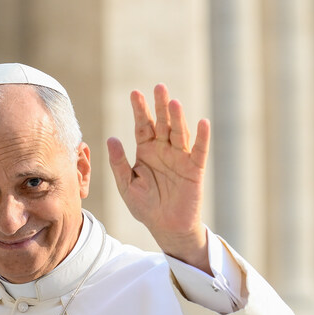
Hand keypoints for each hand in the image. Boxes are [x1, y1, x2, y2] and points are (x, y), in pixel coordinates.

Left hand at [107, 84, 211, 271]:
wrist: (166, 228)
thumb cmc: (145, 207)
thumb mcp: (126, 185)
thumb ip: (119, 163)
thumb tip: (111, 138)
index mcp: (146, 151)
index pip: (143, 126)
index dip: (140, 110)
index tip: (135, 93)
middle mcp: (164, 150)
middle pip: (162, 124)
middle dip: (160, 106)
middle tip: (158, 87)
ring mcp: (181, 158)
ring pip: (180, 133)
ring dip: (178, 117)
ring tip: (173, 102)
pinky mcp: (195, 170)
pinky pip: (199, 151)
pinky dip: (202, 137)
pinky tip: (202, 123)